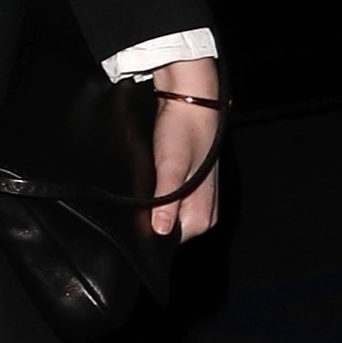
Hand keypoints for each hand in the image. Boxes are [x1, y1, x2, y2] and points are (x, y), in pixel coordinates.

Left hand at [145, 56, 222, 242]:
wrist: (191, 101)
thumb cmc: (184, 130)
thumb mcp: (172, 164)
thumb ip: (167, 199)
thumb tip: (161, 230)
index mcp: (204, 214)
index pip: (172, 241)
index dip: (151, 232)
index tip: (135, 217)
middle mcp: (205, 213)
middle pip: (171, 233)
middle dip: (152, 220)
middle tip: (137, 197)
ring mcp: (198, 202)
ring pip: (169, 218)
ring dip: (153, 208)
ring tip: (142, 189)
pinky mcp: (189, 191)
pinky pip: (170, 206)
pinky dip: (157, 199)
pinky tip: (148, 186)